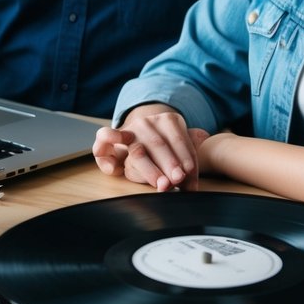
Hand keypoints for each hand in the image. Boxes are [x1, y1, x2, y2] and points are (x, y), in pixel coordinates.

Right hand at [93, 105, 209, 190]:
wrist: (144, 136)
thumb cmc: (167, 148)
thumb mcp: (181, 148)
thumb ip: (190, 159)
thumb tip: (198, 170)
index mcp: (169, 120)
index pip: (179, 138)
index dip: (185, 157)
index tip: (188, 174)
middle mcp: (147, 122)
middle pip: (158, 144)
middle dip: (169, 164)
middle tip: (177, 180)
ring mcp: (129, 130)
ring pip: (137, 150)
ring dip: (150, 169)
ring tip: (161, 184)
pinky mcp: (111, 138)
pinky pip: (105, 140)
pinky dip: (107, 154)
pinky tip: (114, 169)